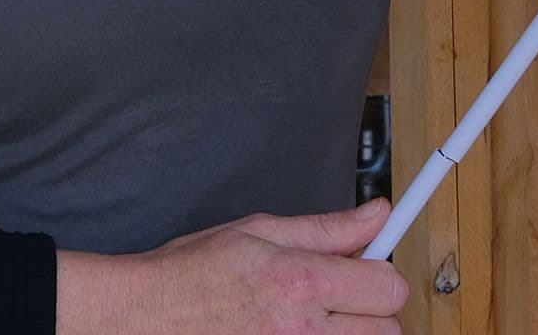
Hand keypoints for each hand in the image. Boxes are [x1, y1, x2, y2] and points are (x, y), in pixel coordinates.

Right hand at [56, 196, 407, 332]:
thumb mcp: (260, 230)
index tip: (366, 266)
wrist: (150, 316)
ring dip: (349, 333)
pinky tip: (295, 332)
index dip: (380, 272)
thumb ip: (326, 228)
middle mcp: (305, 331)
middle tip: (335, 294)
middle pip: (386, 329)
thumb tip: (377, 214)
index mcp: (301, 281)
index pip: (387, 287)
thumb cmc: (196, 271)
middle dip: (367, 307)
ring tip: (312, 316)